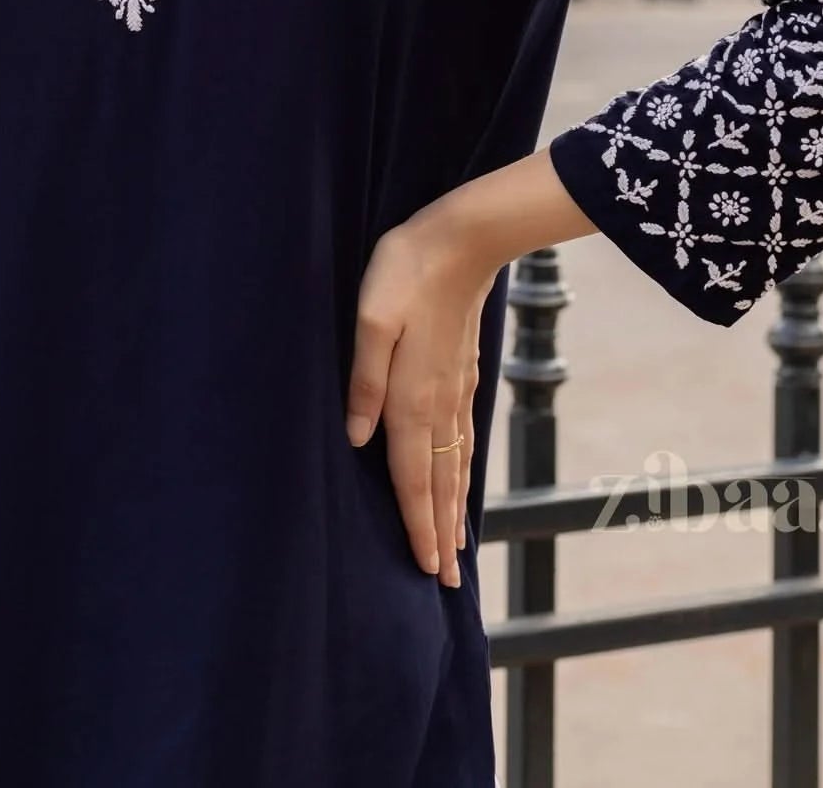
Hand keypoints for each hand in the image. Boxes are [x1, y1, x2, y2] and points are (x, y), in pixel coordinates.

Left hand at [345, 187, 500, 586]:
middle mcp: (439, 404)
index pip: (411, 476)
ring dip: (455, 508)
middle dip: (440, 534)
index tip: (425, 570)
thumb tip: (358, 439)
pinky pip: (465, 439)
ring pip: (456, 464)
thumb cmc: (406, 272)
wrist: (463, 239)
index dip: (417, 524)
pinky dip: (464, 471)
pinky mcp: (463, 374)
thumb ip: (363, 379)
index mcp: (411, 397)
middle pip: (439, 482)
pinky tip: (462, 479)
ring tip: (457, 548)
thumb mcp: (370, 318)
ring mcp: (456, 391)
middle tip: (447, 582)